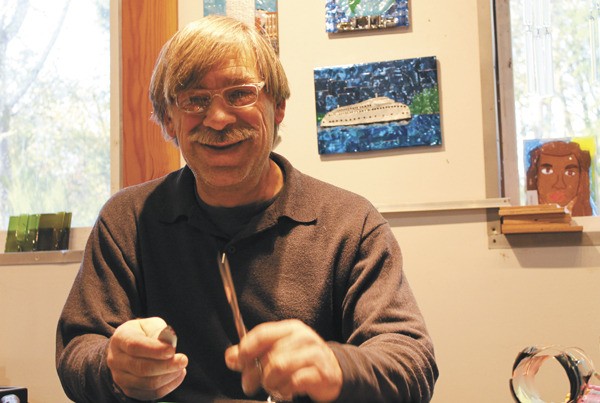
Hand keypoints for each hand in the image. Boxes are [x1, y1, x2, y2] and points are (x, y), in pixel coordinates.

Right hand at [107, 317, 187, 400]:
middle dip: (166, 365)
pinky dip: (168, 386)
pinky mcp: (130, 391)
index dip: (155, 350)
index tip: (172, 350)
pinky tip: (178, 375)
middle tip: (183, 360)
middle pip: (141, 368)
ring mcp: (120, 378)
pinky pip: (151, 394)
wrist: (128, 348)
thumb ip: (158, 331)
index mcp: (120, 339)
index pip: (135, 346)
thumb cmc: (143, 333)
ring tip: (181, 366)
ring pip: (147, 384)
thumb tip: (169, 344)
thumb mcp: (149, 325)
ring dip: (169, 376)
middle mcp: (116, 360)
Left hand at [224, 319, 341, 401]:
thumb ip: (253, 353)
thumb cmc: (301, 360)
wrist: (334, 371)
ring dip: (270, 382)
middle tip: (249, 384)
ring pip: (279, 368)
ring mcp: (313, 354)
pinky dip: (285, 389)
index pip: (262, 334)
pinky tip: (286, 389)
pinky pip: (294, 382)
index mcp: (290, 329)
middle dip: (254, 373)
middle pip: (269, 354)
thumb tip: (230, 356)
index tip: (238, 362)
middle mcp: (302, 338)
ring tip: (272, 386)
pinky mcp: (320, 373)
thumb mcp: (278, 351)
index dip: (246, 349)